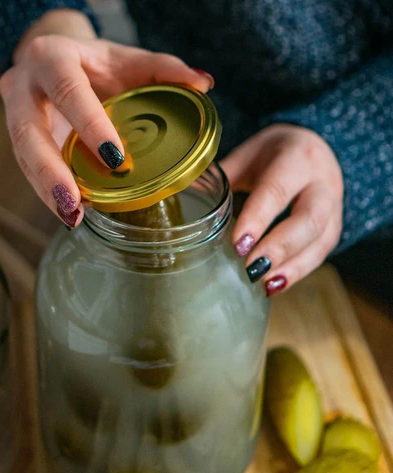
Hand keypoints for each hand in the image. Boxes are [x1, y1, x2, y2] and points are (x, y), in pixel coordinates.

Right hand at [0, 11, 212, 226]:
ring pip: (22, 157)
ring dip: (46, 190)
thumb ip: (164, 68)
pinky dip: (48, 194)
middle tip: (75, 202)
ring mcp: (16, 116)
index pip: (67, 89)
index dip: (88, 123)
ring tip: (72, 216)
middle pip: (28, 132)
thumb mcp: (128, 59)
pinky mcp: (20, 142)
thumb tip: (203, 83)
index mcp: (52, 56)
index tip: (115, 159)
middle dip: (50, 170)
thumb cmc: (96, 63)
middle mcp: (25, 87)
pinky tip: (70, 212)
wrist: (55, 62)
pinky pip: (28, 170)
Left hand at [220, 124, 343, 295]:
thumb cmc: (271, 155)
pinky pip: (322, 252)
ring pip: (320, 240)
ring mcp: (334, 205)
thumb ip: (220, 177)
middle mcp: (321, 181)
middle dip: (278, 248)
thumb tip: (178, 194)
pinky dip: (298, 271)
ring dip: (292, 267)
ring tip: (263, 285)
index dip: (258, 219)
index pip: (276, 190)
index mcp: (295, 157)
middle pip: (308, 220)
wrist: (313, 147)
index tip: (238, 245)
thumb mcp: (246, 157)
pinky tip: (274, 285)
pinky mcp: (335, 226)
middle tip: (250, 270)